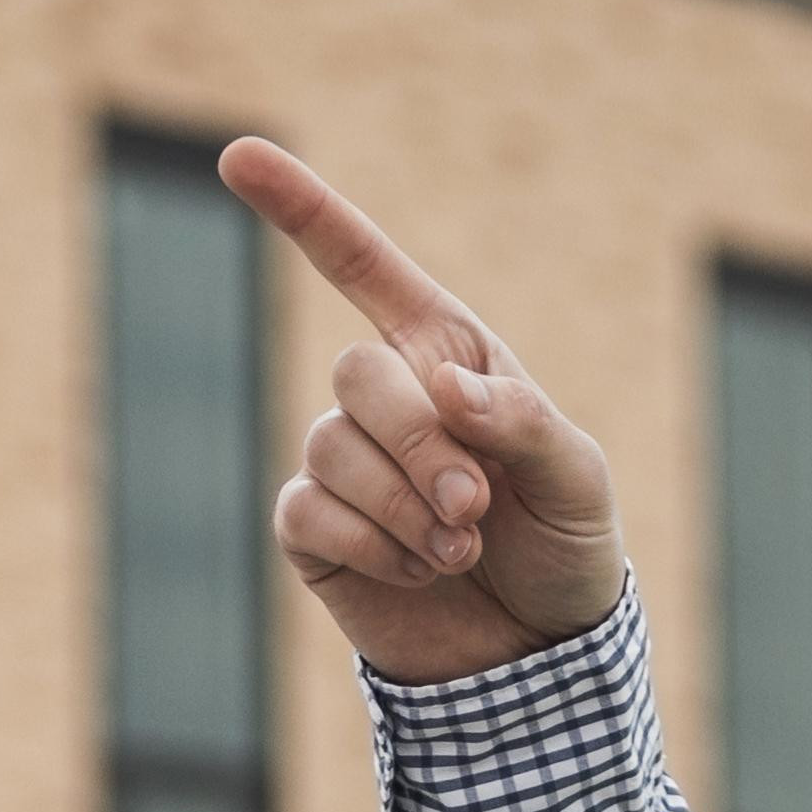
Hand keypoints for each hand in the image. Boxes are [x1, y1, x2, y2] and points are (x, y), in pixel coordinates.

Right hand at [217, 138, 622, 683]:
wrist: (537, 655)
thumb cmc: (565, 547)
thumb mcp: (577, 479)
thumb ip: (523, 423)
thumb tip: (445, 387)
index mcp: (447, 355)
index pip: (362, 266)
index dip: (301, 209)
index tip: (235, 155)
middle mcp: (387, 399)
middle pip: (356, 375)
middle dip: (419, 445)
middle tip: (475, 508)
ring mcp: (345, 465)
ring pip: (331, 448)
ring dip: (404, 508)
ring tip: (460, 550)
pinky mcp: (316, 533)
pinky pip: (307, 511)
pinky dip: (372, 545)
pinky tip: (420, 570)